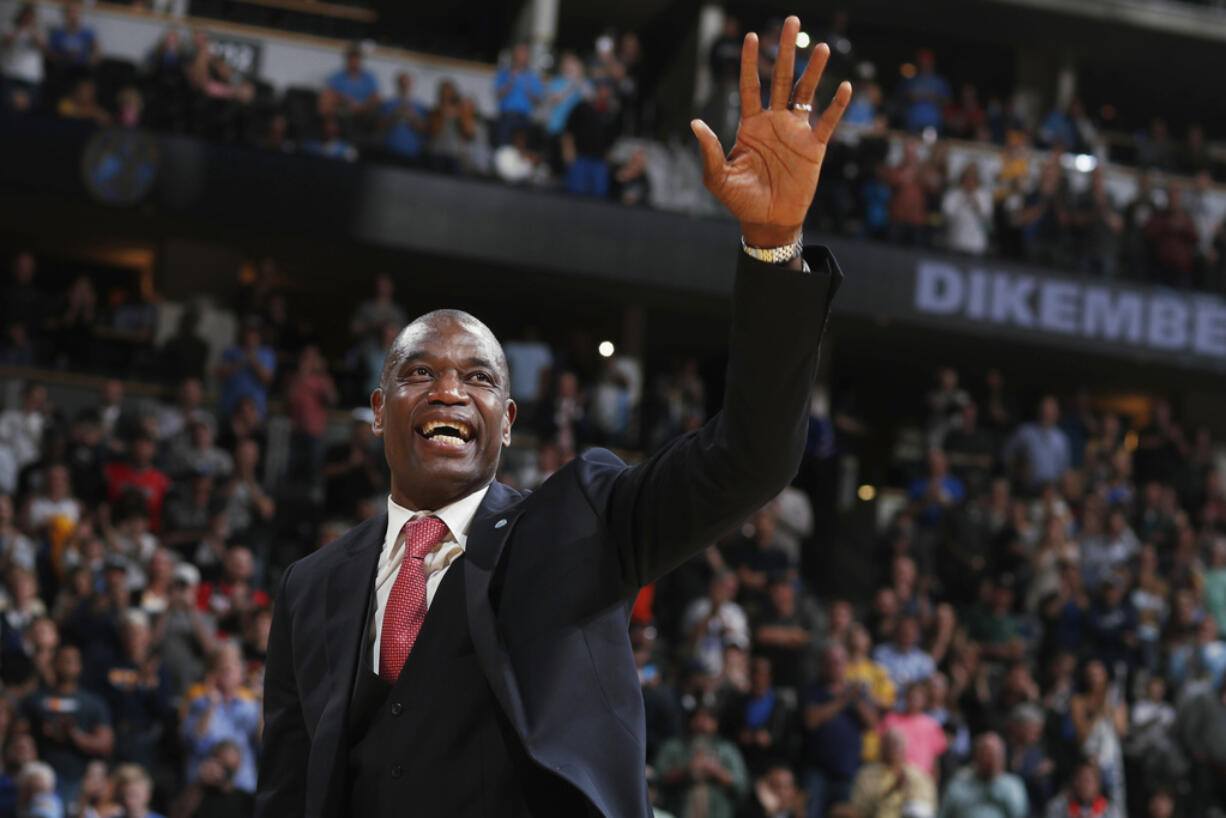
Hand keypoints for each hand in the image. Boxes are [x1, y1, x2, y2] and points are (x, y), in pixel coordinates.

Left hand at [691, 16, 850, 247]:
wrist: (768, 221)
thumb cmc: (741, 201)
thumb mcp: (718, 178)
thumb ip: (709, 151)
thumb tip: (695, 123)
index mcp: (751, 125)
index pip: (749, 86)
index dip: (748, 62)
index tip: (750, 37)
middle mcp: (774, 122)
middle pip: (780, 79)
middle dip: (785, 51)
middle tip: (791, 22)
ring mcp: (796, 133)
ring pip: (805, 94)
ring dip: (813, 71)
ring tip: (821, 47)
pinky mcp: (814, 148)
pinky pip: (827, 123)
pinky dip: (836, 107)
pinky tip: (843, 87)